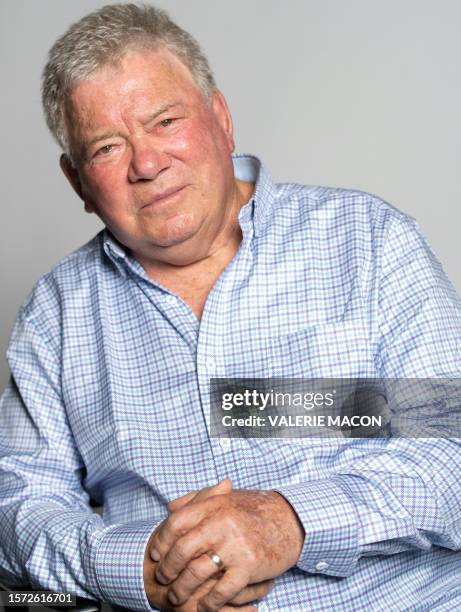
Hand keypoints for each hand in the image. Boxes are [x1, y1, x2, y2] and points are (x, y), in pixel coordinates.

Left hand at [150, 486, 304, 610]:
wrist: (290, 519)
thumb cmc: (255, 508)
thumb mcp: (225, 497)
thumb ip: (197, 499)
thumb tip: (171, 507)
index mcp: (214, 505)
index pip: (176, 522)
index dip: (161, 540)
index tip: (155, 552)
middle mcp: (221, 523)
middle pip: (182, 549)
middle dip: (168, 568)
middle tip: (162, 577)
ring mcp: (235, 546)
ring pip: (197, 572)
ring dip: (182, 588)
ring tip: (176, 596)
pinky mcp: (249, 566)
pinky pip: (222, 590)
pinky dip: (209, 602)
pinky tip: (203, 606)